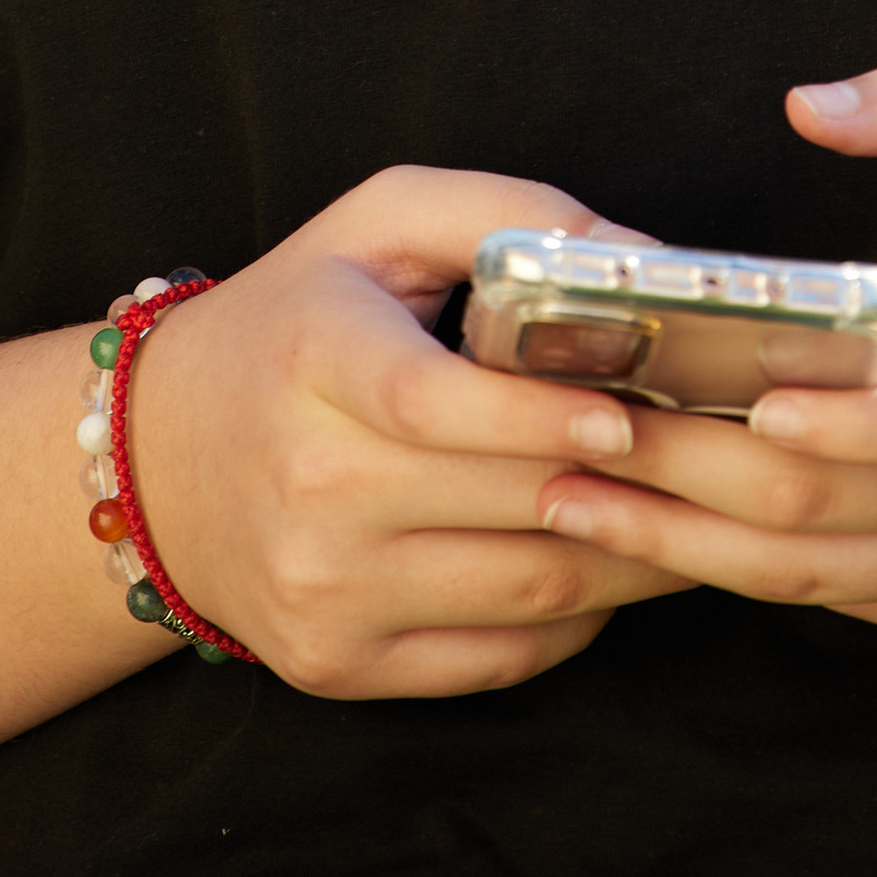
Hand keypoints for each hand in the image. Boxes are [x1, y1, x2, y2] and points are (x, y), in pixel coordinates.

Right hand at [123, 166, 691, 697]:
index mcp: (313, 359)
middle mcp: (307, 483)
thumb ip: (507, 213)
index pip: (433, 400)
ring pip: (524, 587)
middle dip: (631, 482)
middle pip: (507, 499)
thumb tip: (642, 258)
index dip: (541, 411)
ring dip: (630, 555)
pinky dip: (576, 621)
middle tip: (717, 457)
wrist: (159, 458)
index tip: (629, 411)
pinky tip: (611, 566)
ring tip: (693, 511)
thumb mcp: (378, 222)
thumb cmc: (300, 319)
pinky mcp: (334, 663)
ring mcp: (318, 587)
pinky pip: (497, 658)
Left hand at [530, 64, 876, 639]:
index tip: (755, 400)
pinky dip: (723, 568)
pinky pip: (820, 598)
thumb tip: (807, 101)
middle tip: (576, 429)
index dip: (848, 422)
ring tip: (564, 490)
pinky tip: (632, 526)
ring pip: (808, 574)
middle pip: (833, 505)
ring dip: (680, 540)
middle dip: (695, 475)